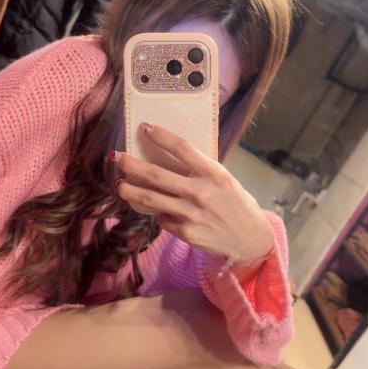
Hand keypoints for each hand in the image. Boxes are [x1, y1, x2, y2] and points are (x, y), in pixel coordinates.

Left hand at [113, 123, 275, 262]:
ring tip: (119, 185)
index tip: (145, 128)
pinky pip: (163, 219)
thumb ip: (201, 171)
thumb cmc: (237, 204)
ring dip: (130, 191)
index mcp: (214, 173)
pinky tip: (161, 211)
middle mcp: (201, 192)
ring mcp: (192, 213)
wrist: (250, 240)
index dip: (162, 137)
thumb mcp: (225, 181)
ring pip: (151, 199)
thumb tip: (168, 160)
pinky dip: (160, 214)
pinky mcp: (186, 232)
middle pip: (157, 175)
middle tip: (117, 157)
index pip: (183, 148)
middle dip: (131, 165)